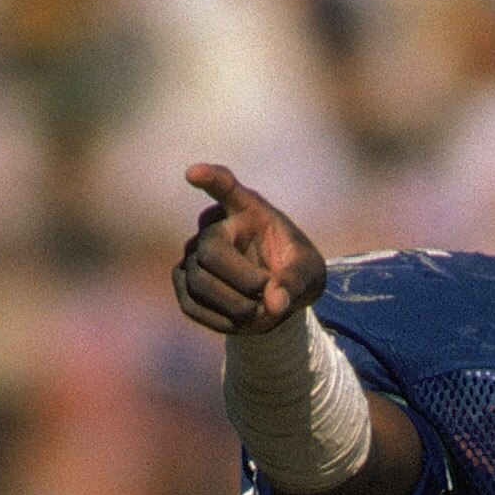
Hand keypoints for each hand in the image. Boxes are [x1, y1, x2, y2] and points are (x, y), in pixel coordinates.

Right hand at [175, 162, 327, 336]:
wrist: (276, 294)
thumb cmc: (295, 271)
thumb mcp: (310, 273)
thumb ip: (295, 283)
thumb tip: (272, 305)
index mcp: (248, 210)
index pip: (225, 186)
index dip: (210, 179)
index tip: (194, 173)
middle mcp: (215, 226)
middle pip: (210, 251)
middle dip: (241, 281)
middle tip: (268, 296)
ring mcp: (195, 253)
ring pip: (198, 281)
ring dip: (233, 306)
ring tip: (261, 313)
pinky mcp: (184, 280)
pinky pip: (190, 303)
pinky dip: (219, 320)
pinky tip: (240, 321)